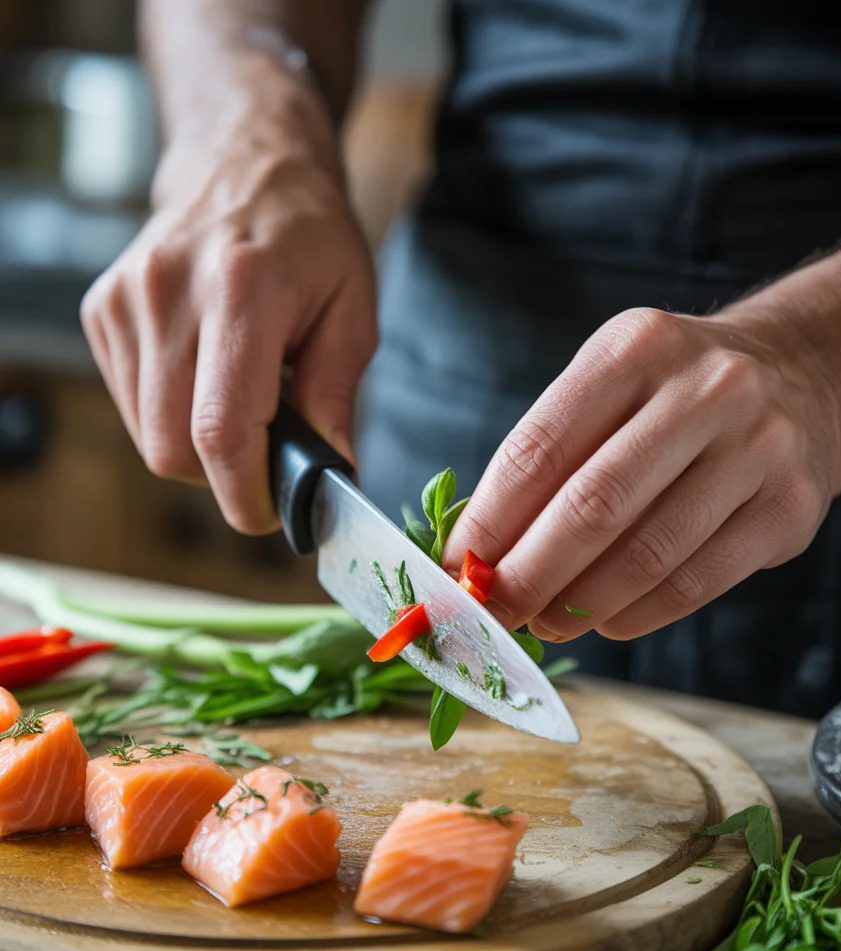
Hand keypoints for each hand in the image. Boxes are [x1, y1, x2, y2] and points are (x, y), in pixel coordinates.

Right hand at [80, 68, 376, 533]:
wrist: (244, 162)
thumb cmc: (310, 238)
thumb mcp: (353, 309)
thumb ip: (339, 394)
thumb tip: (330, 474)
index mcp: (243, 291)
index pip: (222, 429)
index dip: (244, 492)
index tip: (272, 513)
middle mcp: (169, 293)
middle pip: (172, 448)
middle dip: (223, 479)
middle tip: (267, 459)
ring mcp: (126, 300)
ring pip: (148, 436)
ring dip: (197, 449)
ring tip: (240, 404)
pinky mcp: (102, 310)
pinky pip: (132, 406)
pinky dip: (171, 416)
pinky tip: (205, 378)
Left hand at [444, 306, 840, 640]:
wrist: (802, 376)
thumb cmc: (673, 397)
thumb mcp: (610, 387)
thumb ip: (548, 458)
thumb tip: (474, 554)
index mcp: (635, 349)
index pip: (539, 449)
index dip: (487, 522)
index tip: (455, 570)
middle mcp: (706, 390)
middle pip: (592, 506)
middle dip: (527, 574)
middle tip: (493, 611)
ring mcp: (758, 448)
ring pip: (646, 554)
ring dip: (579, 604)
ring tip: (545, 622)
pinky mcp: (790, 508)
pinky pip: (696, 583)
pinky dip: (638, 615)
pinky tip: (608, 621)